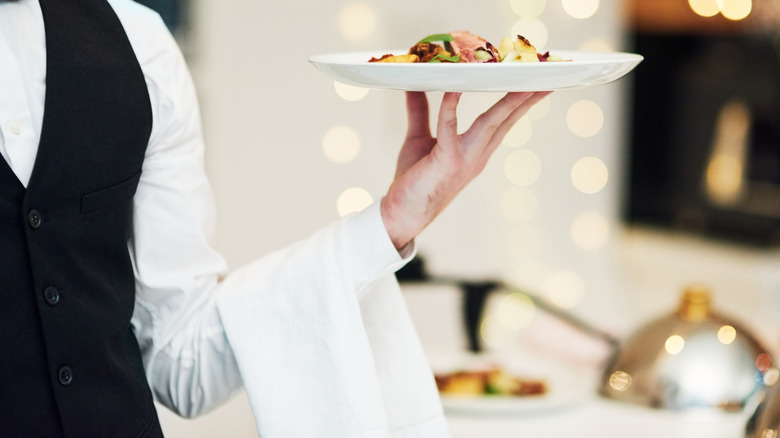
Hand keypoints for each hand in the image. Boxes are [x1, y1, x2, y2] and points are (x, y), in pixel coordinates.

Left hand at [381, 90, 551, 250]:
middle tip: (544, 75)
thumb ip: (420, 111)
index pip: (504, 123)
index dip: (521, 103)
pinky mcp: (447, 161)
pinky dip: (451, 106)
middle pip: (507, 121)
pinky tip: (454, 88)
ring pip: (491, 123)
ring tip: (521, 81)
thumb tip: (414, 83)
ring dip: (507, 101)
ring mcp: (465, 160)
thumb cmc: (412, 181)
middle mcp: (477, 156)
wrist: (401, 214)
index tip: (537, 84)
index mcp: (476, 152)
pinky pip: (450, 128)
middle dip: (527, 98)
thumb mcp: (418, 139)